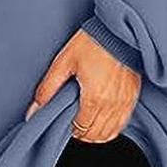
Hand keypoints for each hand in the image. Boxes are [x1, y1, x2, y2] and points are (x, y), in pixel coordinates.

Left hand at [26, 28, 140, 141]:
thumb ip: (48, 89)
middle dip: (81, 133)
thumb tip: (34, 111)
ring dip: (96, 133)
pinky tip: (102, 120)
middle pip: (95, 135)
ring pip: (110, 133)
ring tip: (86, 121)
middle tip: (73, 121)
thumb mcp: (64, 62)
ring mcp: (124, 103)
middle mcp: (111, 105)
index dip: (70, 128)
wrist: (118, 31)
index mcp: (94, 98)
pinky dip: (112, 128)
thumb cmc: (92, 43)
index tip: (65, 120)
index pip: (80, 129)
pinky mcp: (132, 98)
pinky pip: (122, 124)